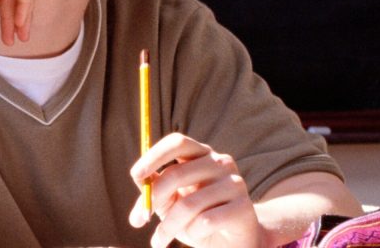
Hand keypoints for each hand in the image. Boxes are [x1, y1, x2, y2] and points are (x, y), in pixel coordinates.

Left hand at [129, 133, 262, 247]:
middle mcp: (220, 163)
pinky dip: (192, 233)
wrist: (234, 242)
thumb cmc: (198, 218)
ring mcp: (235, 183)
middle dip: (153, 199)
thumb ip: (156, 190)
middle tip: (139, 219)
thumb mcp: (172, 203)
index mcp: (201, 154)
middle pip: (177, 173)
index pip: (177, 142)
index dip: (154, 156)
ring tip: (159, 240)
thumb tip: (139, 181)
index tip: (135, 175)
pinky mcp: (243, 207)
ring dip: (167, 227)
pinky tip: (193, 237)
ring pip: (188, 204)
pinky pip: (205, 221)